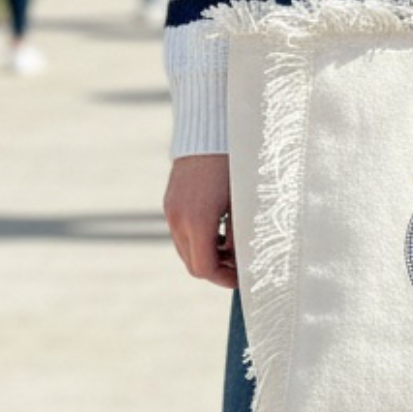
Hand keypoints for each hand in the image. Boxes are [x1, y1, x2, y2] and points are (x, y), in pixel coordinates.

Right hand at [164, 154, 236, 288]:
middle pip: (192, 264)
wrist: (209, 132)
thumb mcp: (242, 203)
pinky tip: (219, 228)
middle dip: (216, 270)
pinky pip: (181, 232)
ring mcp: (171, 211)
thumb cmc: (234, 166)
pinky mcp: (170, 202)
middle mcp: (178, 219)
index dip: (225, 279)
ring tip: (231, 247)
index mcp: (198, 221)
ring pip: (185, 250)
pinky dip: (198, 239)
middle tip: (239, 265)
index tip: (243, 277)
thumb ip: (239, 236)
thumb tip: (241, 260)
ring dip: (207, 255)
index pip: (205, 269)